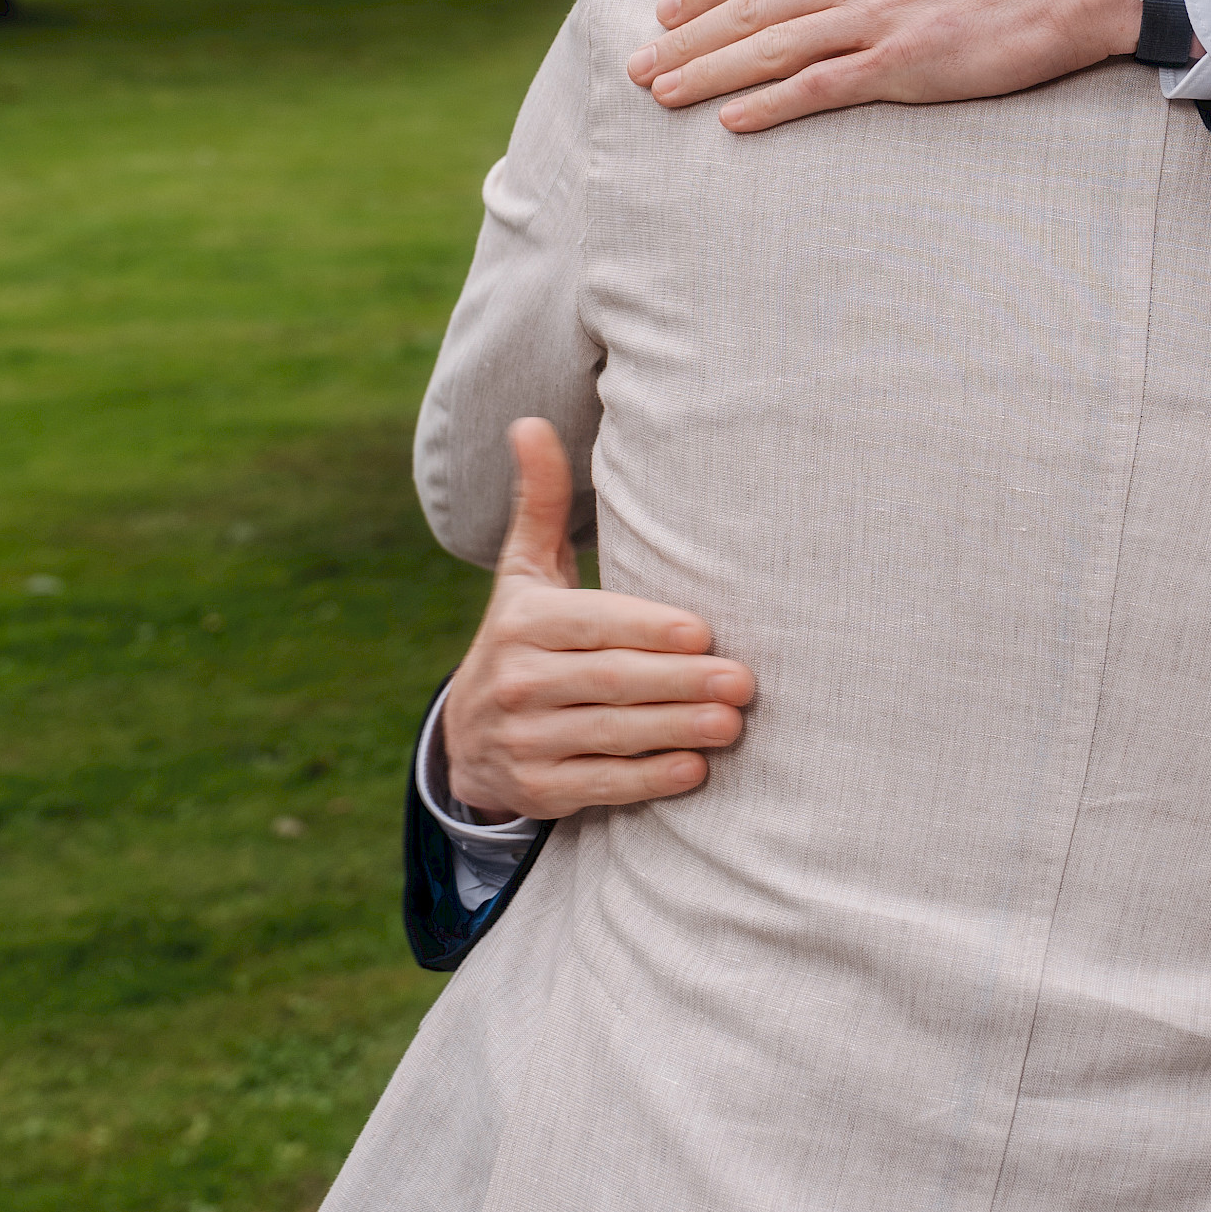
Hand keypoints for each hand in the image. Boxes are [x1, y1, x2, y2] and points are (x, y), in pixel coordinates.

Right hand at [441, 418, 756, 818]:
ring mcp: (524, 740)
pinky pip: (599, 784)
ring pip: (610, 734)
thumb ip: (540, 503)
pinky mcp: (536, 790)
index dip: (647, 630)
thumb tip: (530, 421)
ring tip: (732, 723)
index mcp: (523, 623)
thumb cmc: (525, 635)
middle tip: (743, 682)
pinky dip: (647, 780)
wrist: (467, 736)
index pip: (592, 624)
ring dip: (675, 732)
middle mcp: (516, 681)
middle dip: (679, 683)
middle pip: (609, 682)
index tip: (702, 632)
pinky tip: (694, 771)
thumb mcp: (525, 573)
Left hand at [625, 0, 1139, 131]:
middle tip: (638, 64)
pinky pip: (821, 88)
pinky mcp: (906, 64)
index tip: (667, 10)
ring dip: (708, 73)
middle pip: (753, 9)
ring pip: (772, 48)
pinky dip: (770, 104)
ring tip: (662, 94)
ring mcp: (879, 19)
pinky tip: (732, 120)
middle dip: (687, 38)